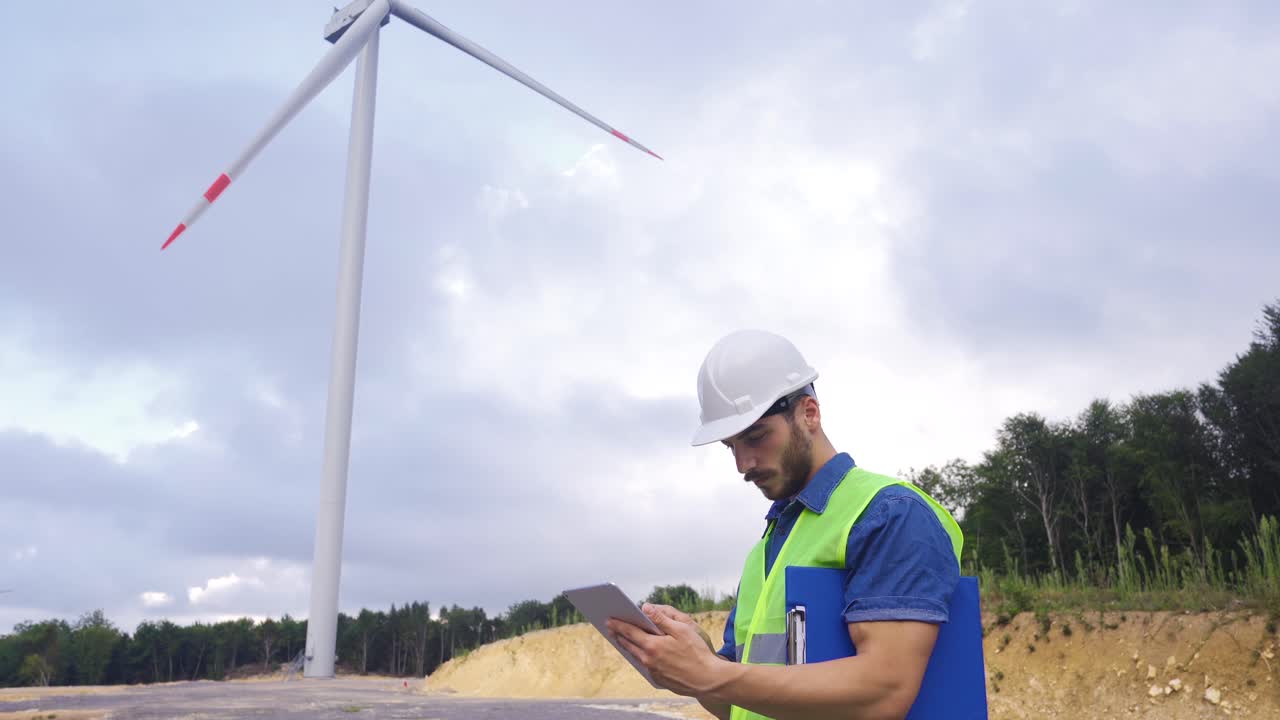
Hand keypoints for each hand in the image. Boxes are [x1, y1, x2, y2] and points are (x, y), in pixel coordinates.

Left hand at [608, 608, 724, 696]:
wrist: (707, 680)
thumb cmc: (697, 652)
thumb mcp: (682, 630)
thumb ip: (661, 618)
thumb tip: (645, 607)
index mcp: (652, 645)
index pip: (630, 632)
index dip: (618, 624)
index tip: (609, 619)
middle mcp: (648, 659)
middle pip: (629, 645)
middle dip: (619, 635)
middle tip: (611, 627)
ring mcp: (653, 671)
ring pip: (636, 656)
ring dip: (628, 646)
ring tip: (622, 639)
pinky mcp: (658, 679)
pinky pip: (645, 665)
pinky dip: (640, 656)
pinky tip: (641, 652)